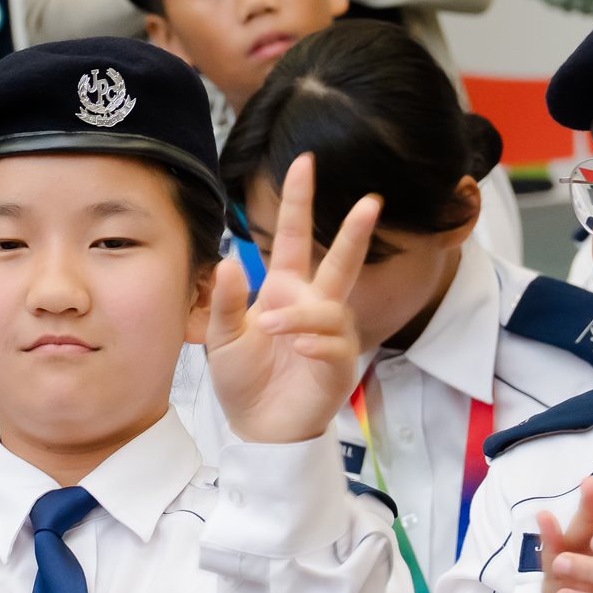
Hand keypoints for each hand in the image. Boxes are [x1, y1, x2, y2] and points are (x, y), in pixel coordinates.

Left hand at [205, 154, 376, 442]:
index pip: (292, 237)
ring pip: (330, 309)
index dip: (298, 202)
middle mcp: (312, 307)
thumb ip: (225, 300)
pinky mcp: (337, 366)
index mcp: (283, 291)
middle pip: (339, 261)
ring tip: (271, 328)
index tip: (303, 163)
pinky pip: (335, 345)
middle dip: (355, 232)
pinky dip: (316, 343)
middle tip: (371, 202)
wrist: (257, 429)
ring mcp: (329, 336)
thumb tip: (229, 259)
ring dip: (300, 316)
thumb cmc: (243, 380)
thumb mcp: (221, 337)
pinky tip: (301, 350)